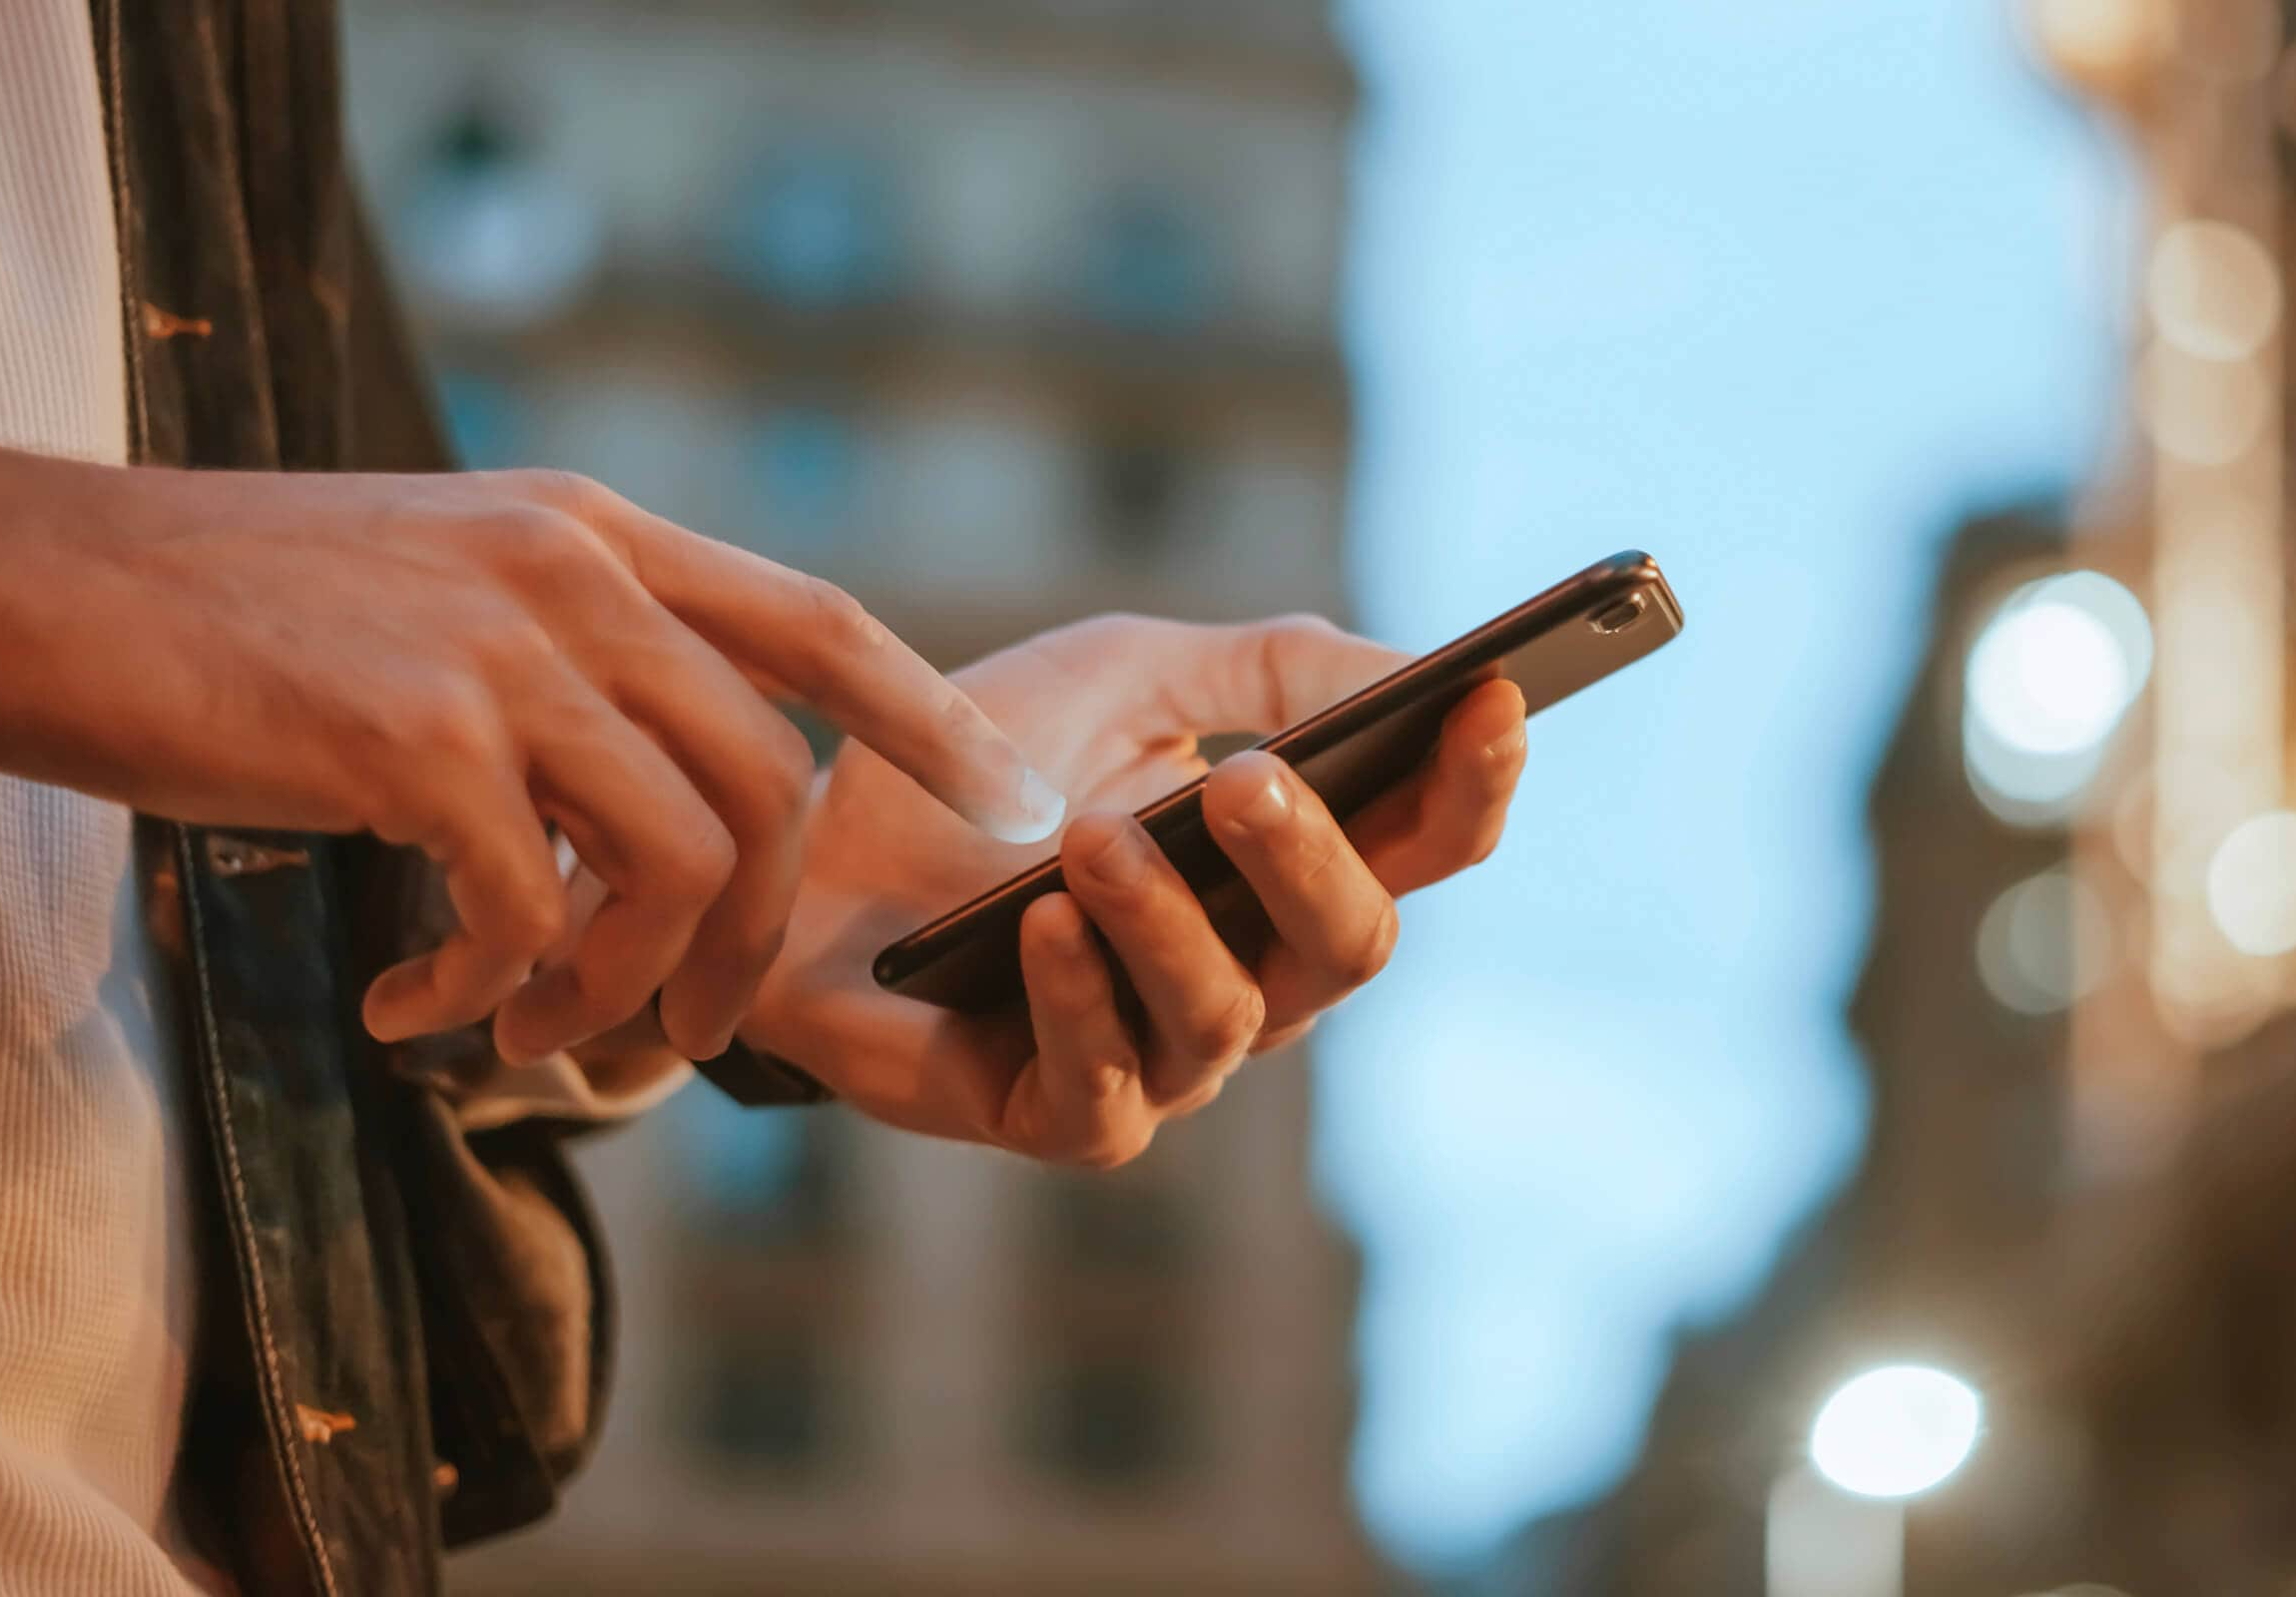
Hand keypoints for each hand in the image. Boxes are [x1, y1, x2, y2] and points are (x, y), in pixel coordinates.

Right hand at [0, 420, 1058, 1062]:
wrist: (26, 581)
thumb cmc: (225, 609)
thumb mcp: (439, 582)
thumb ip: (569, 656)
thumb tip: (656, 800)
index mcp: (592, 533)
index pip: (819, 623)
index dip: (933, 723)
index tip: (1018, 808)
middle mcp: (571, 574)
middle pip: (769, 785)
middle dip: (754, 945)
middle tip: (686, 1041)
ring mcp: (498, 649)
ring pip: (679, 860)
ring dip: (622, 989)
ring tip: (527, 1038)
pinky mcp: (409, 739)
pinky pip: (530, 909)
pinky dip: (491, 992)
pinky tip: (412, 1013)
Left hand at [734, 613, 1528, 1164]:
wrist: (798, 851)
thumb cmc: (979, 769)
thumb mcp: (1130, 674)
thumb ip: (1274, 667)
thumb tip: (1418, 669)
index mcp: (1288, 868)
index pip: (1423, 843)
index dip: (1473, 782)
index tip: (1496, 698)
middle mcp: (1254, 972)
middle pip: (1352, 943)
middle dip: (1313, 860)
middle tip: (1255, 780)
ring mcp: (1163, 1057)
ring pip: (1230, 1017)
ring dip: (1172, 921)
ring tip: (1098, 841)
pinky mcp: (1058, 1116)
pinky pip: (1106, 1090)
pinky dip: (1081, 1000)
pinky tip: (1046, 925)